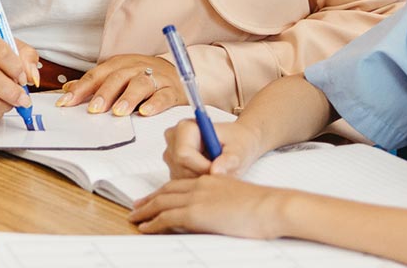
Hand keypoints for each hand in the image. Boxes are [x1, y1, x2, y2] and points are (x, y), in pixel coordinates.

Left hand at [58, 54, 181, 116]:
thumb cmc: (143, 77)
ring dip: (128, 97)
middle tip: (94, 109)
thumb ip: (95, 83)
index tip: (66, 102)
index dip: (81, 88)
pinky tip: (145, 112)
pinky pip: (163, 95)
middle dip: (104, 93)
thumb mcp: (118, 76)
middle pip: (118, 77)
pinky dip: (155, 103)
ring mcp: (155, 78)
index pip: (97, 75)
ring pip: (140, 84)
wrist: (177, 74)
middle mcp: (136, 68)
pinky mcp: (171, 90)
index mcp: (120, 64)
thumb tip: (68, 88)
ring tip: (118, 111)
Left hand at [130, 175, 296, 238]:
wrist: (272, 207)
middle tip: (137, 206)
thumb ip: (223, 200)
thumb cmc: (264, 205)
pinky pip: (165, 218)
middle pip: (166, 191)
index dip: (164, 190)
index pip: (180, 183)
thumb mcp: (239, 197)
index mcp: (210, 179)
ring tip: (134, 218)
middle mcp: (199, 185)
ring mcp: (196, 198)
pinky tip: (145, 228)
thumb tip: (218, 213)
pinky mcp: (195, 213)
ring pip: (161, 203)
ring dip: (145, 211)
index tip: (155, 196)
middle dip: (149, 199)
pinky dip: (152, 223)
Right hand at [164, 119, 265, 177]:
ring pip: (180, 177)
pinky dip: (196, 182)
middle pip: (180, 167)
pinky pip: (181, 181)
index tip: (219, 170)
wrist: (238, 141)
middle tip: (221, 172)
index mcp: (186, 127)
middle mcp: (173, 138)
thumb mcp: (239, 150)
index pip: (183, 154)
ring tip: (217, 170)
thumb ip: (229, 160)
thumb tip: (216, 171)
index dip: (202, 167)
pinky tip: (210, 174)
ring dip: (200, 179)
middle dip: (201, 175)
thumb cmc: (238, 141)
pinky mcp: (173, 166)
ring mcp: (171, 152)